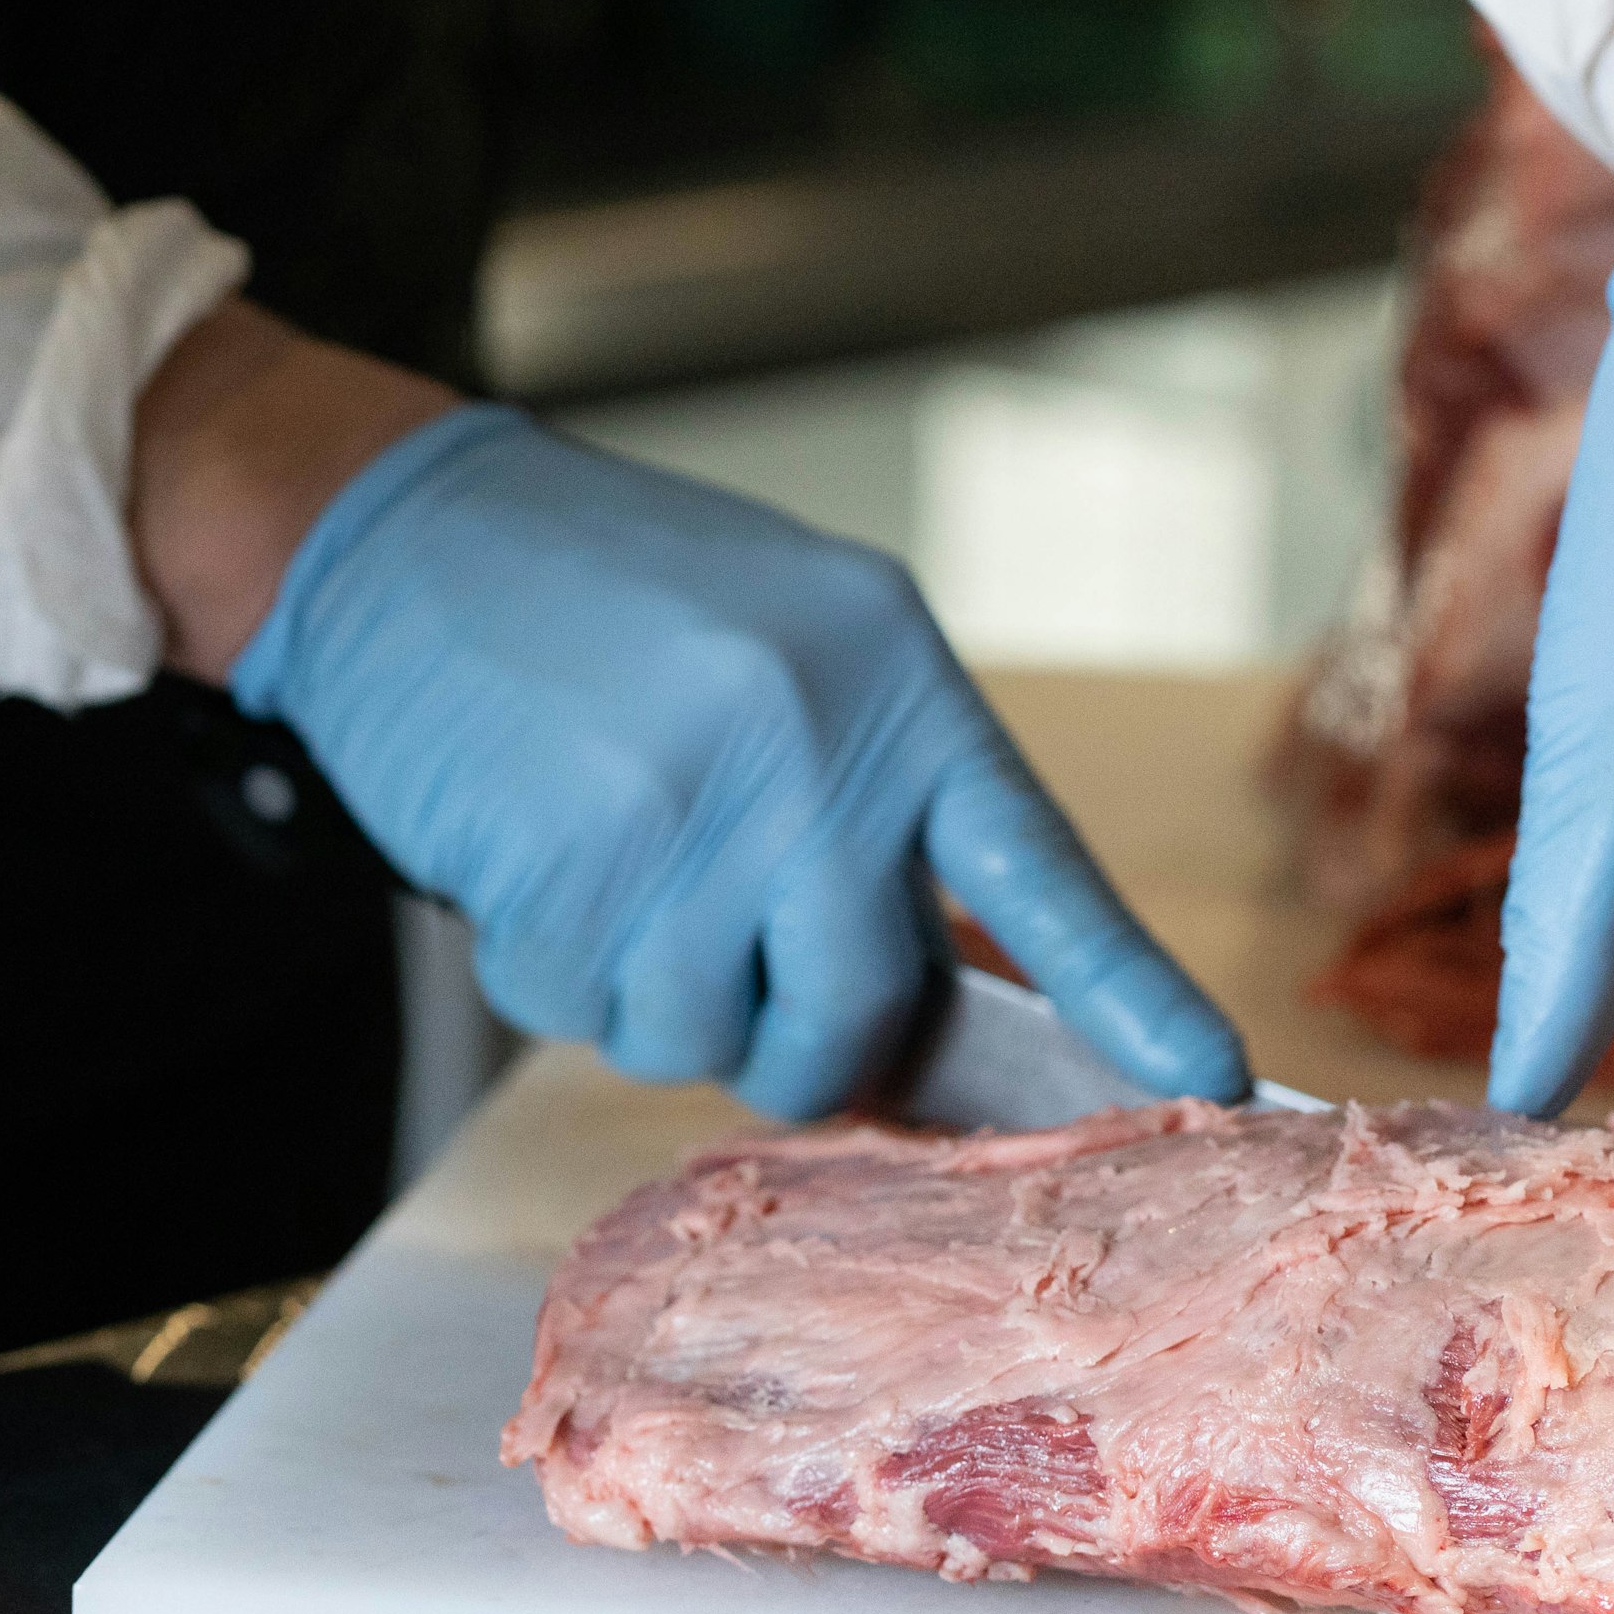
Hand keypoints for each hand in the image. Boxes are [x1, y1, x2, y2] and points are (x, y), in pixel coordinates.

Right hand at [191, 399, 1244, 1117]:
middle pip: (860, 1012)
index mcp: (894, 685)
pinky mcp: (559, 862)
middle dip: (800, 1042)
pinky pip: (577, 1011)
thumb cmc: (608, 597)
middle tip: (738, 973)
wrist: (407, 531)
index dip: (1126, 989)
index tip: (1206, 1082)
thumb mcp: (795, 650)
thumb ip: (874, 799)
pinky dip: (547, 965)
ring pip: (704, 1038)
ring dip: (649, 993)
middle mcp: (809, 748)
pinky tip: (534, 852)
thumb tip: (927, 994)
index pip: (1038, 866)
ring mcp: (685, 809)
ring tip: (610, 859)